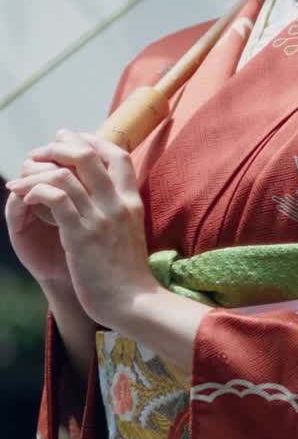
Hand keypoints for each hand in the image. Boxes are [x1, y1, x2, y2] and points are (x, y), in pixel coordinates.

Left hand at [5, 129, 158, 329]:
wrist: (133, 301)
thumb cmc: (129, 272)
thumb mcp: (132, 230)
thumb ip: (121, 209)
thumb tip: (107, 196)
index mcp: (131, 200)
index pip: (118, 155)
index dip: (95, 140)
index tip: (76, 137)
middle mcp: (116, 203)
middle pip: (88, 156)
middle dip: (61, 145)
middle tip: (43, 148)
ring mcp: (98, 218)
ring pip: (66, 175)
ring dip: (39, 169)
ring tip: (23, 173)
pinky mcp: (80, 235)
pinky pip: (56, 200)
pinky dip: (37, 191)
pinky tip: (27, 196)